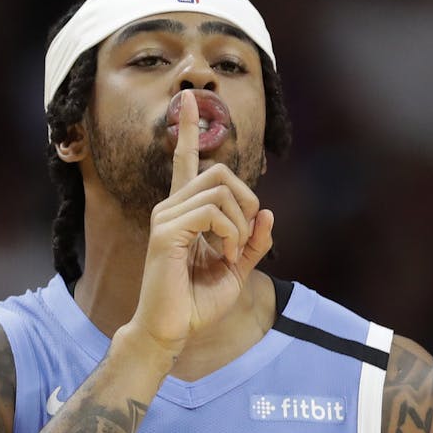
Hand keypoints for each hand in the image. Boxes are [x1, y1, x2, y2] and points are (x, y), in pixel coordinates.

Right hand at [129, 90, 274, 357]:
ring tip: (232, 254)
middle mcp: (171, 207)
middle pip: (220, 172)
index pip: (185, 162)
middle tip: (244, 238)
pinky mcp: (167, 232)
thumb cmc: (197, 302)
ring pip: (221, 191)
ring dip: (240, 225)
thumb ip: (254, 242)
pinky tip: (225, 256)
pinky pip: (214, 213)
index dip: (187, 130)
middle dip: (246, 201)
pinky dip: (232, 235)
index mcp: (184, 211)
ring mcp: (166, 217)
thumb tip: (267, 211)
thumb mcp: (237, 269)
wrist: (173, 330)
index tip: (189, 101)